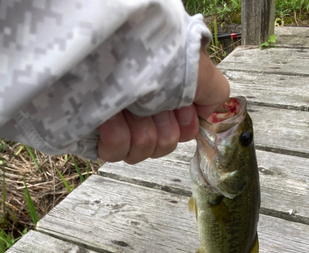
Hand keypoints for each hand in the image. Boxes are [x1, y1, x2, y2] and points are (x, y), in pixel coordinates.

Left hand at [98, 47, 229, 163]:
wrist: (112, 44)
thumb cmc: (155, 52)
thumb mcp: (197, 70)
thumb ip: (214, 92)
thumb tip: (208, 113)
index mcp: (166, 96)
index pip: (182, 132)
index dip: (184, 126)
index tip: (181, 110)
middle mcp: (143, 109)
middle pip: (163, 146)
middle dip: (163, 128)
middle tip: (153, 105)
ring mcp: (119, 122)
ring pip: (141, 152)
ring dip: (141, 131)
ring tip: (129, 107)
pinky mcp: (95, 134)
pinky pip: (114, 153)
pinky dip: (116, 136)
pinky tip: (110, 118)